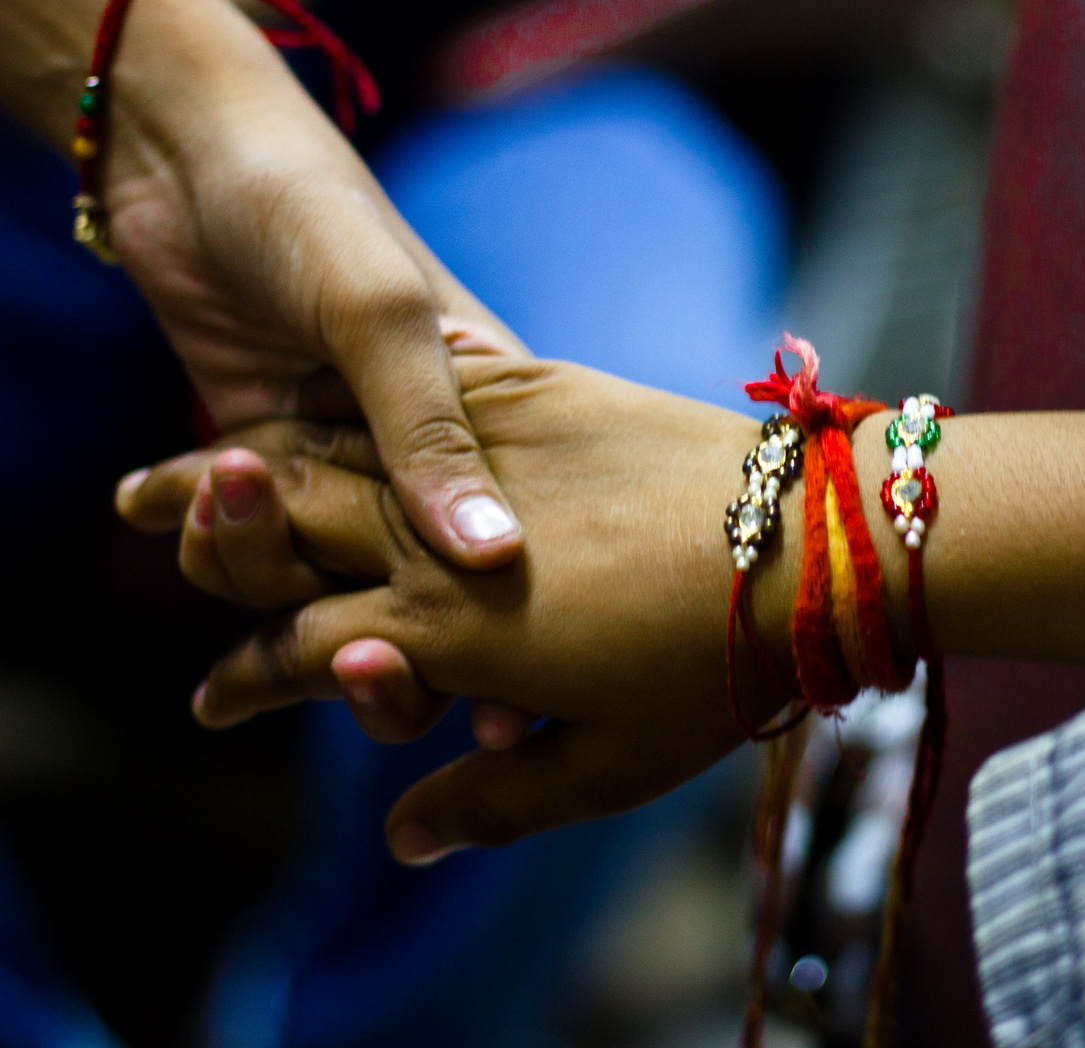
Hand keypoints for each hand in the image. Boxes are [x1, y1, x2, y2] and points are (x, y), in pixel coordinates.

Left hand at [0, 0, 524, 566]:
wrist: (184, 158)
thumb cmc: (313, 213)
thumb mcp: (385, 316)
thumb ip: (433, 437)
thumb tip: (494, 559)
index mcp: (499, 418)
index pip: (513, 541)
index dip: (481, 602)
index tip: (464, 657)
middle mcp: (422, 455)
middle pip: (410, 588)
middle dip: (348, 599)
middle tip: (301, 566)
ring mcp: (340, 467)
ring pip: (317, 578)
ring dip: (252, 554)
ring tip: (217, 481)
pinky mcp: (265, 464)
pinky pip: (249, 545)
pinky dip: (208, 534)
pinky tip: (172, 489)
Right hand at [122, 357, 800, 863]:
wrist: (811, 541)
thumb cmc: (716, 670)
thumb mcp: (607, 764)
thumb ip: (494, 798)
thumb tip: (403, 840)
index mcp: (442, 633)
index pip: (301, 656)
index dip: (245, 683)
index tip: (208, 703)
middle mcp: (437, 537)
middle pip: (282, 531)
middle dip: (202, 534)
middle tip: (132, 514)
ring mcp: (483, 453)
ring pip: (329, 447)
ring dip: (248, 454)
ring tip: (192, 457)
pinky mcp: (537, 388)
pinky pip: (418, 389)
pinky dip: (356, 394)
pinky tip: (328, 384)